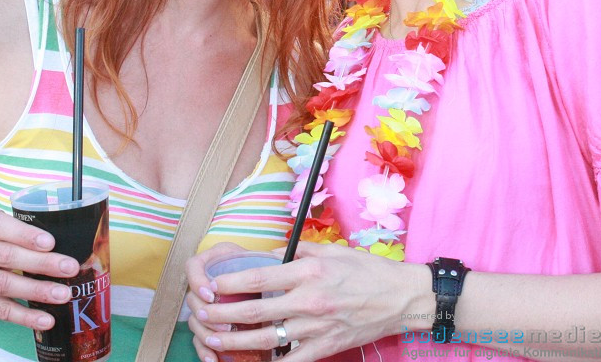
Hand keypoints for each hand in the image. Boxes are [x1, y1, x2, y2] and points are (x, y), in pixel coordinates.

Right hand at [0, 207, 78, 329]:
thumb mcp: (0, 225)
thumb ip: (25, 229)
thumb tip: (68, 240)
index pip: (0, 225)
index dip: (25, 235)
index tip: (50, 242)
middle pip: (7, 257)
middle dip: (42, 263)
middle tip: (70, 267)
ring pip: (4, 285)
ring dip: (37, 291)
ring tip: (63, 294)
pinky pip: (0, 310)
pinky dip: (25, 316)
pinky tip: (46, 319)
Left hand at [186, 242, 430, 361]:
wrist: (400, 297)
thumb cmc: (365, 270)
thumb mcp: (330, 251)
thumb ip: (296, 254)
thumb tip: (267, 257)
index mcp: (308, 272)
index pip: (258, 279)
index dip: (229, 284)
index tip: (210, 286)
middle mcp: (309, 301)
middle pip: (254, 313)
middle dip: (221, 316)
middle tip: (200, 317)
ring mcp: (316, 328)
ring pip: (265, 340)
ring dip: (234, 343)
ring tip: (213, 341)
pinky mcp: (326, 347)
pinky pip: (291, 361)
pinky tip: (251, 361)